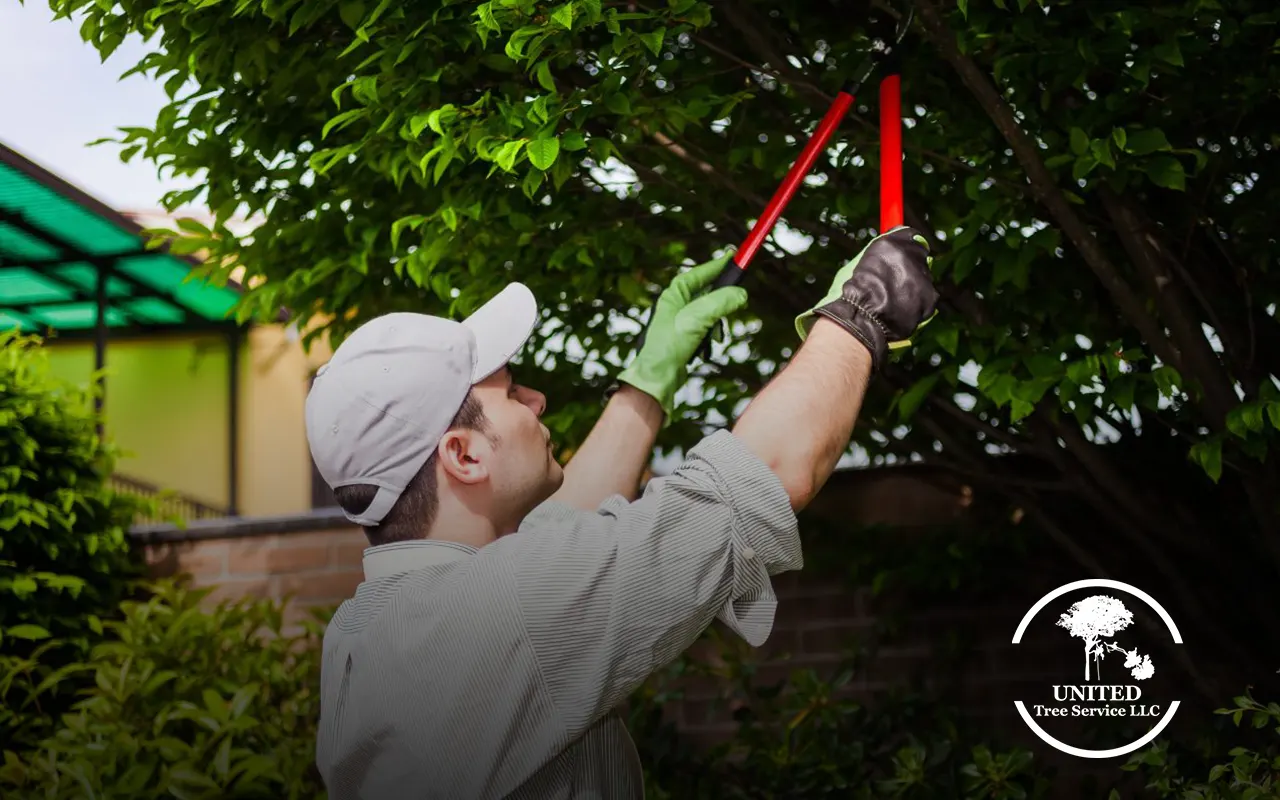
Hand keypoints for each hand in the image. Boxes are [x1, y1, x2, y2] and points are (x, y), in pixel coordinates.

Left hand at [617, 252, 748, 418]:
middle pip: (708, 292)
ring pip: (711, 311)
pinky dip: (712, 334)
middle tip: (737, 300)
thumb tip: (740, 294)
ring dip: (718, 322)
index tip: (734, 256)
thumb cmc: (668, 346)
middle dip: (722, 300)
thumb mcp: (697, 319)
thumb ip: (719, 303)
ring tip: (716, 334)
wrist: (658, 376)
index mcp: (674, 293)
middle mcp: (676, 303)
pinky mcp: (686, 335)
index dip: (718, 265)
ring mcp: (681, 320)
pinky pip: (707, 327)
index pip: (699, 273)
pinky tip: (709, 344)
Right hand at [794, 227, 938, 370]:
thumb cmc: (854, 293)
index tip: (904, 255)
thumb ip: (882, 253)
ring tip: (893, 302)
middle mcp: (910, 255)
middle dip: (910, 269)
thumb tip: (894, 249)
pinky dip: (917, 306)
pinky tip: (900, 311)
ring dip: (913, 288)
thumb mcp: (861, 263)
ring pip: (923, 280)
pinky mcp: (930, 296)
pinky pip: (927, 299)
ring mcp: (923, 275)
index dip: (907, 248)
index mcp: (891, 243)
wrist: (861, 317)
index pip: (910, 236)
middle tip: (894, 284)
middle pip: (919, 258)